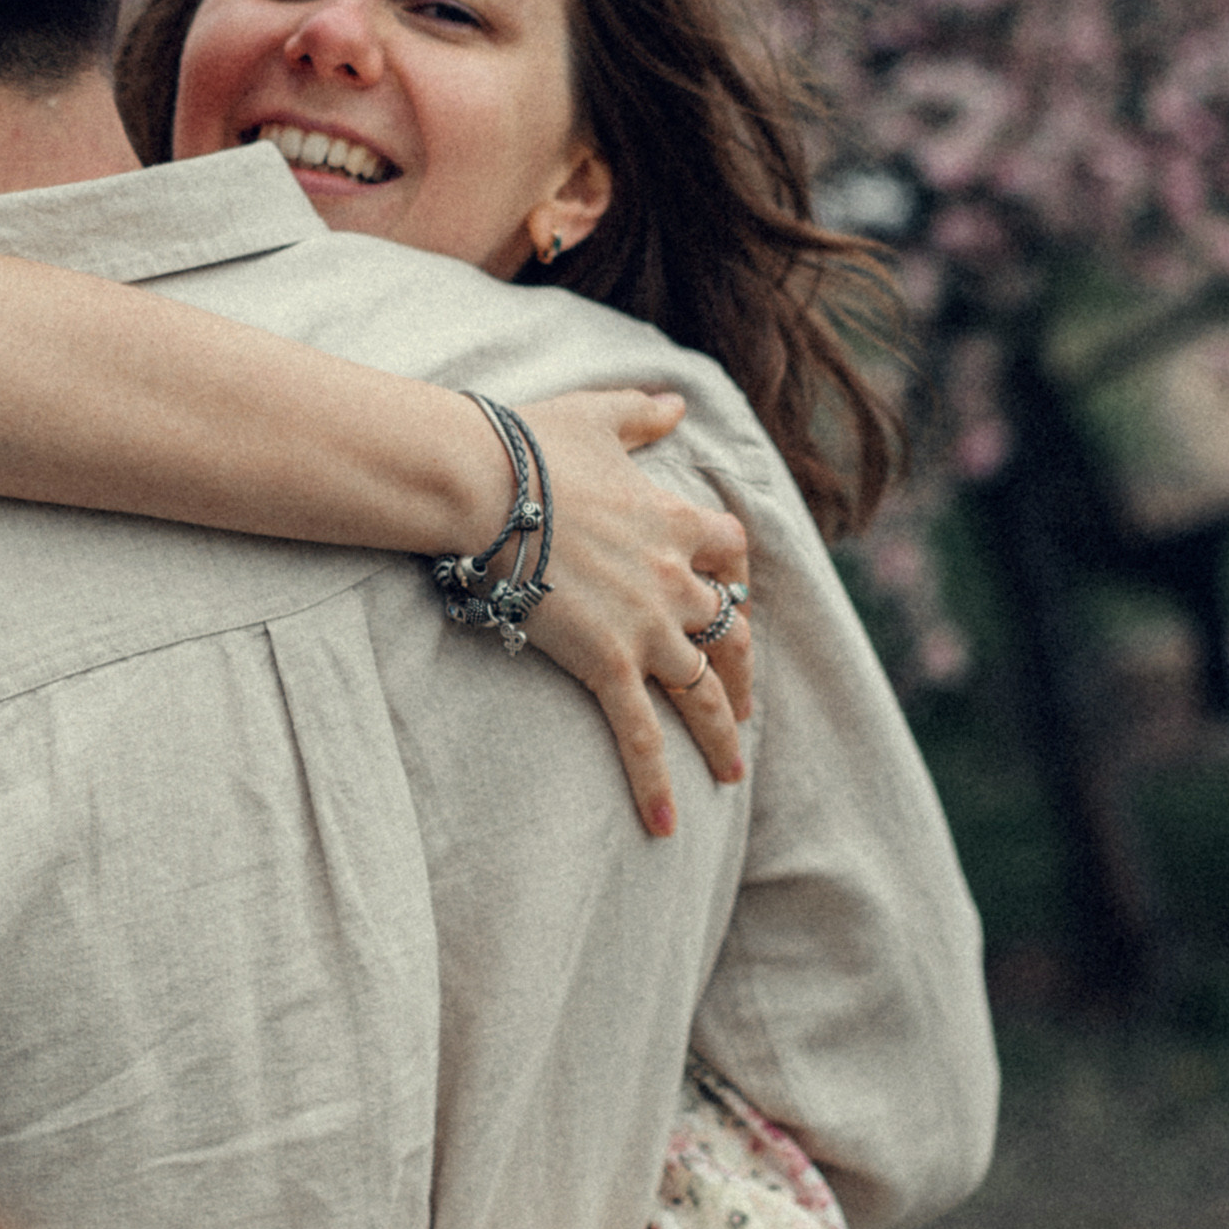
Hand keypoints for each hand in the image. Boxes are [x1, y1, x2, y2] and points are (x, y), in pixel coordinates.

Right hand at [522, 388, 752, 839]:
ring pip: (706, 692)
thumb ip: (644, 412)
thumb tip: (678, 404)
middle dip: (743, 670)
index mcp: (677, 520)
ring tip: (732, 771)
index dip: (736, 573)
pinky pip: (641, 735)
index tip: (731, 591)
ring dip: (722, 733)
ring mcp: (647, 627)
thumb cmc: (533, 445)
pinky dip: (657, 782)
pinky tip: (667, 825)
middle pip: (733, 632)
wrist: (484, 487)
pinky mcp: (608, 665)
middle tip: (743, 703)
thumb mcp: (600, 413)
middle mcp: (677, 579)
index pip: (732, 551)